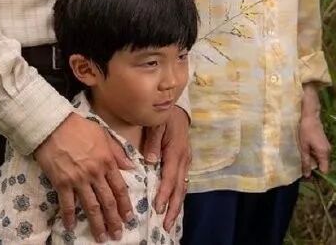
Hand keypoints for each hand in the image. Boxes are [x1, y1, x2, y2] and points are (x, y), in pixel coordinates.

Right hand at [34, 113, 133, 242]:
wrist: (55, 126)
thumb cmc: (81, 128)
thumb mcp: (105, 135)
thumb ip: (118, 152)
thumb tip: (131, 166)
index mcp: (107, 161)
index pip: (119, 188)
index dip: (125, 205)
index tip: (129, 217)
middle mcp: (95, 173)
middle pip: (107, 201)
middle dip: (114, 220)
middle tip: (117, 234)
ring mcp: (78, 180)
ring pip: (91, 207)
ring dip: (97, 224)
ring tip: (101, 237)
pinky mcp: (62, 183)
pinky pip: (67, 204)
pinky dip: (69, 217)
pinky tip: (71, 227)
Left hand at [144, 106, 190, 230]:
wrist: (179, 111)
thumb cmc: (166, 117)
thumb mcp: (157, 123)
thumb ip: (153, 140)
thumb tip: (150, 160)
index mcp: (176, 151)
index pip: (170, 177)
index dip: (164, 193)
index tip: (157, 208)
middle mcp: (183, 159)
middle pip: (179, 187)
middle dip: (172, 207)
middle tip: (165, 225)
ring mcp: (186, 162)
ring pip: (182, 187)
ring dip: (176, 205)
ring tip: (169, 221)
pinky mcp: (184, 163)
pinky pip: (182, 182)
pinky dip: (178, 196)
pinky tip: (173, 206)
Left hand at [298, 84, 330, 177]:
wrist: (310, 115)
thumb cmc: (305, 130)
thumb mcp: (303, 147)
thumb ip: (305, 162)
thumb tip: (307, 175)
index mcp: (324, 153)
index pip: (325, 171)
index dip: (317, 175)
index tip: (308, 175)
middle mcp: (328, 151)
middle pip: (323, 166)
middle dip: (313, 168)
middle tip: (303, 168)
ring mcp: (326, 147)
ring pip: (320, 160)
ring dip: (313, 161)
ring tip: (303, 159)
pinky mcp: (324, 143)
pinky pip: (320, 154)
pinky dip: (313, 155)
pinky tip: (306, 152)